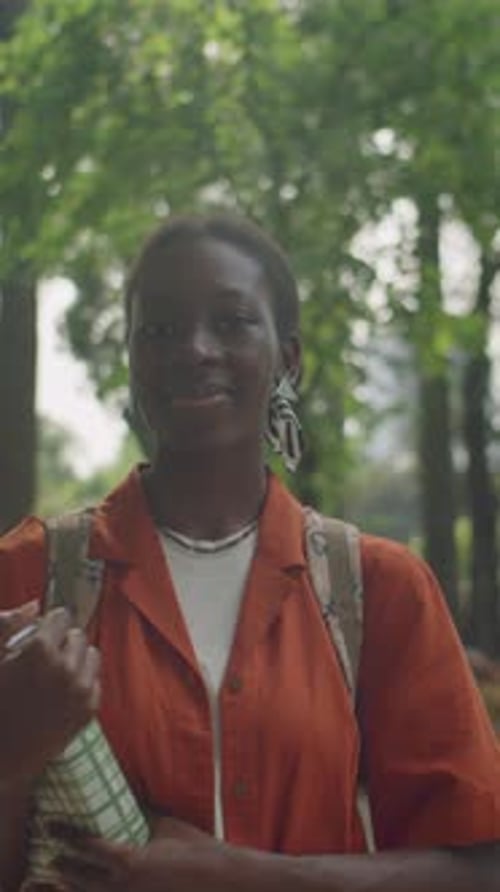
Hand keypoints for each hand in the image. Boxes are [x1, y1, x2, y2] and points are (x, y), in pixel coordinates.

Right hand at [0, 607, 100, 786]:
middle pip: (78, 634)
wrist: (2, 756)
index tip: (42, 632)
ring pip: (91, 655)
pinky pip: (94, 679)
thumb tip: (34, 604)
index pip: (61, 617)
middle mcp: (66, 667)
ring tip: (55, 672)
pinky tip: (62, 691)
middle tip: (45, 657)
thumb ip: (9, 625)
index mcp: (40, 651)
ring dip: (76, 658)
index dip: (49, 624)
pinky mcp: (89, 710)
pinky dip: (82, 680)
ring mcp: (80, 690)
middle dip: (62, 640)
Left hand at [51, 817, 239, 891]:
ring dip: (73, 886)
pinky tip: (94, 889)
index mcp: (127, 861)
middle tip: (52, 854)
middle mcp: (121, 888)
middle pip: (78, 878)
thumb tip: (126, 799)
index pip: (84, 846)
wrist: (220, 882)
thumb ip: (141, 816)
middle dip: (62, 866)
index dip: (64, 835)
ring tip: (64, 877)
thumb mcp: (165, 826)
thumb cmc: (195, 850)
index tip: (50, 827)